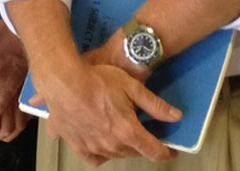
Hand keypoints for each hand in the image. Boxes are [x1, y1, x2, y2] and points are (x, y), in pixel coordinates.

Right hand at [29, 38, 179, 164]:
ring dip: (125, 148)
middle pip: (135, 152)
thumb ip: (155, 105)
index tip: (172, 152)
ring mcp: (94, 147)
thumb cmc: (98, 80)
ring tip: (125, 134)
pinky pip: (95, 158)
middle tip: (146, 134)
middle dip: (144, 146)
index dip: (166, 153)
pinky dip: (103, 154)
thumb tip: (176, 117)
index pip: (154, 151)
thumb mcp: (132, 87)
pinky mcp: (78, 146)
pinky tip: (103, 143)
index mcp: (128, 131)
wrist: (63, 82)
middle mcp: (112, 145)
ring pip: (116, 155)